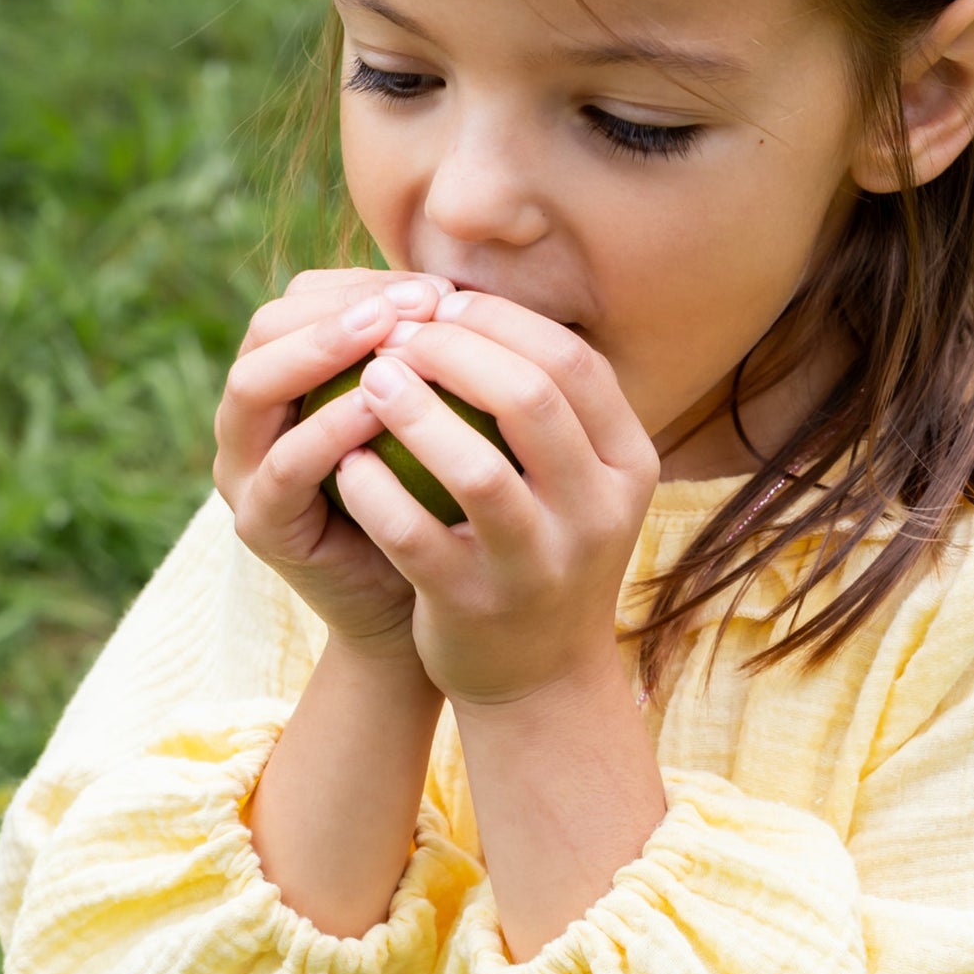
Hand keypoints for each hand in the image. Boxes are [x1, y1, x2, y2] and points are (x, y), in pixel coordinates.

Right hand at [214, 267, 454, 668]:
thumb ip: (429, 364)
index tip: (439, 286)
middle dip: (341, 304)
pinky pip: (285, 464)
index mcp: (286, 385)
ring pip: (253, 383)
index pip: (302, 301)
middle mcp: (249, 421)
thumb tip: (473, 283)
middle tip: (418, 300)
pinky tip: (384, 407)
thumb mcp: (434, 424)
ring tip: (394, 331)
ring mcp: (242, 472)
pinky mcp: (258, 525)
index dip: (363, 283)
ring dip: (323, 349)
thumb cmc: (436, 510)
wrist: (417, 619)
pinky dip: (330, 428)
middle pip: (265, 327)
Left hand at [338, 293, 660, 707]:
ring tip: (369, 380)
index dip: (500, 321)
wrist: (540, 678)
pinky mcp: (474, 607)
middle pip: (531, 400)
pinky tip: (347, 461)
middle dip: (453, 350)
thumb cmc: (541, 549)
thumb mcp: (575, 479)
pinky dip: (373, 490)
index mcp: (627, 467)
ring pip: (477, 472)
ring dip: (413, 413)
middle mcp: (596, 516)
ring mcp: (537, 567)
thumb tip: (465, 294)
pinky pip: (414, 536)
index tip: (441, 305)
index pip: (572, 364)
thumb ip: (543, 402)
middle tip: (396, 333)